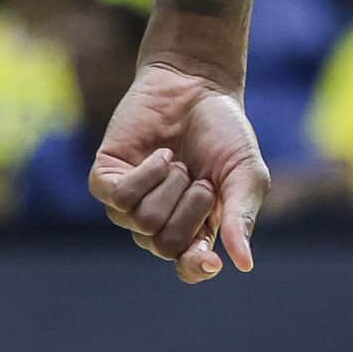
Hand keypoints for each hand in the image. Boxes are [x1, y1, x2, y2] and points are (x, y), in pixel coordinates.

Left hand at [88, 61, 270, 284]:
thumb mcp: (246, 172)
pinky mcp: (106, 179)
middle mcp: (158, 221)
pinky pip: (119, 197)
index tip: (210, 260)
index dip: (196, 268)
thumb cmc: (224, 131)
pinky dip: (147, 174)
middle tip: (201, 179)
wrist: (196, 84)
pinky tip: (161, 156)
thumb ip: (242, 215)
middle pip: (165, 245)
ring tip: (180, 161)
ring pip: (143, 221)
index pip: (188, 267)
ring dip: (170, 186)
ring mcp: (128, 203)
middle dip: (191, 209)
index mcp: (196, 226)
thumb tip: (243, 265)